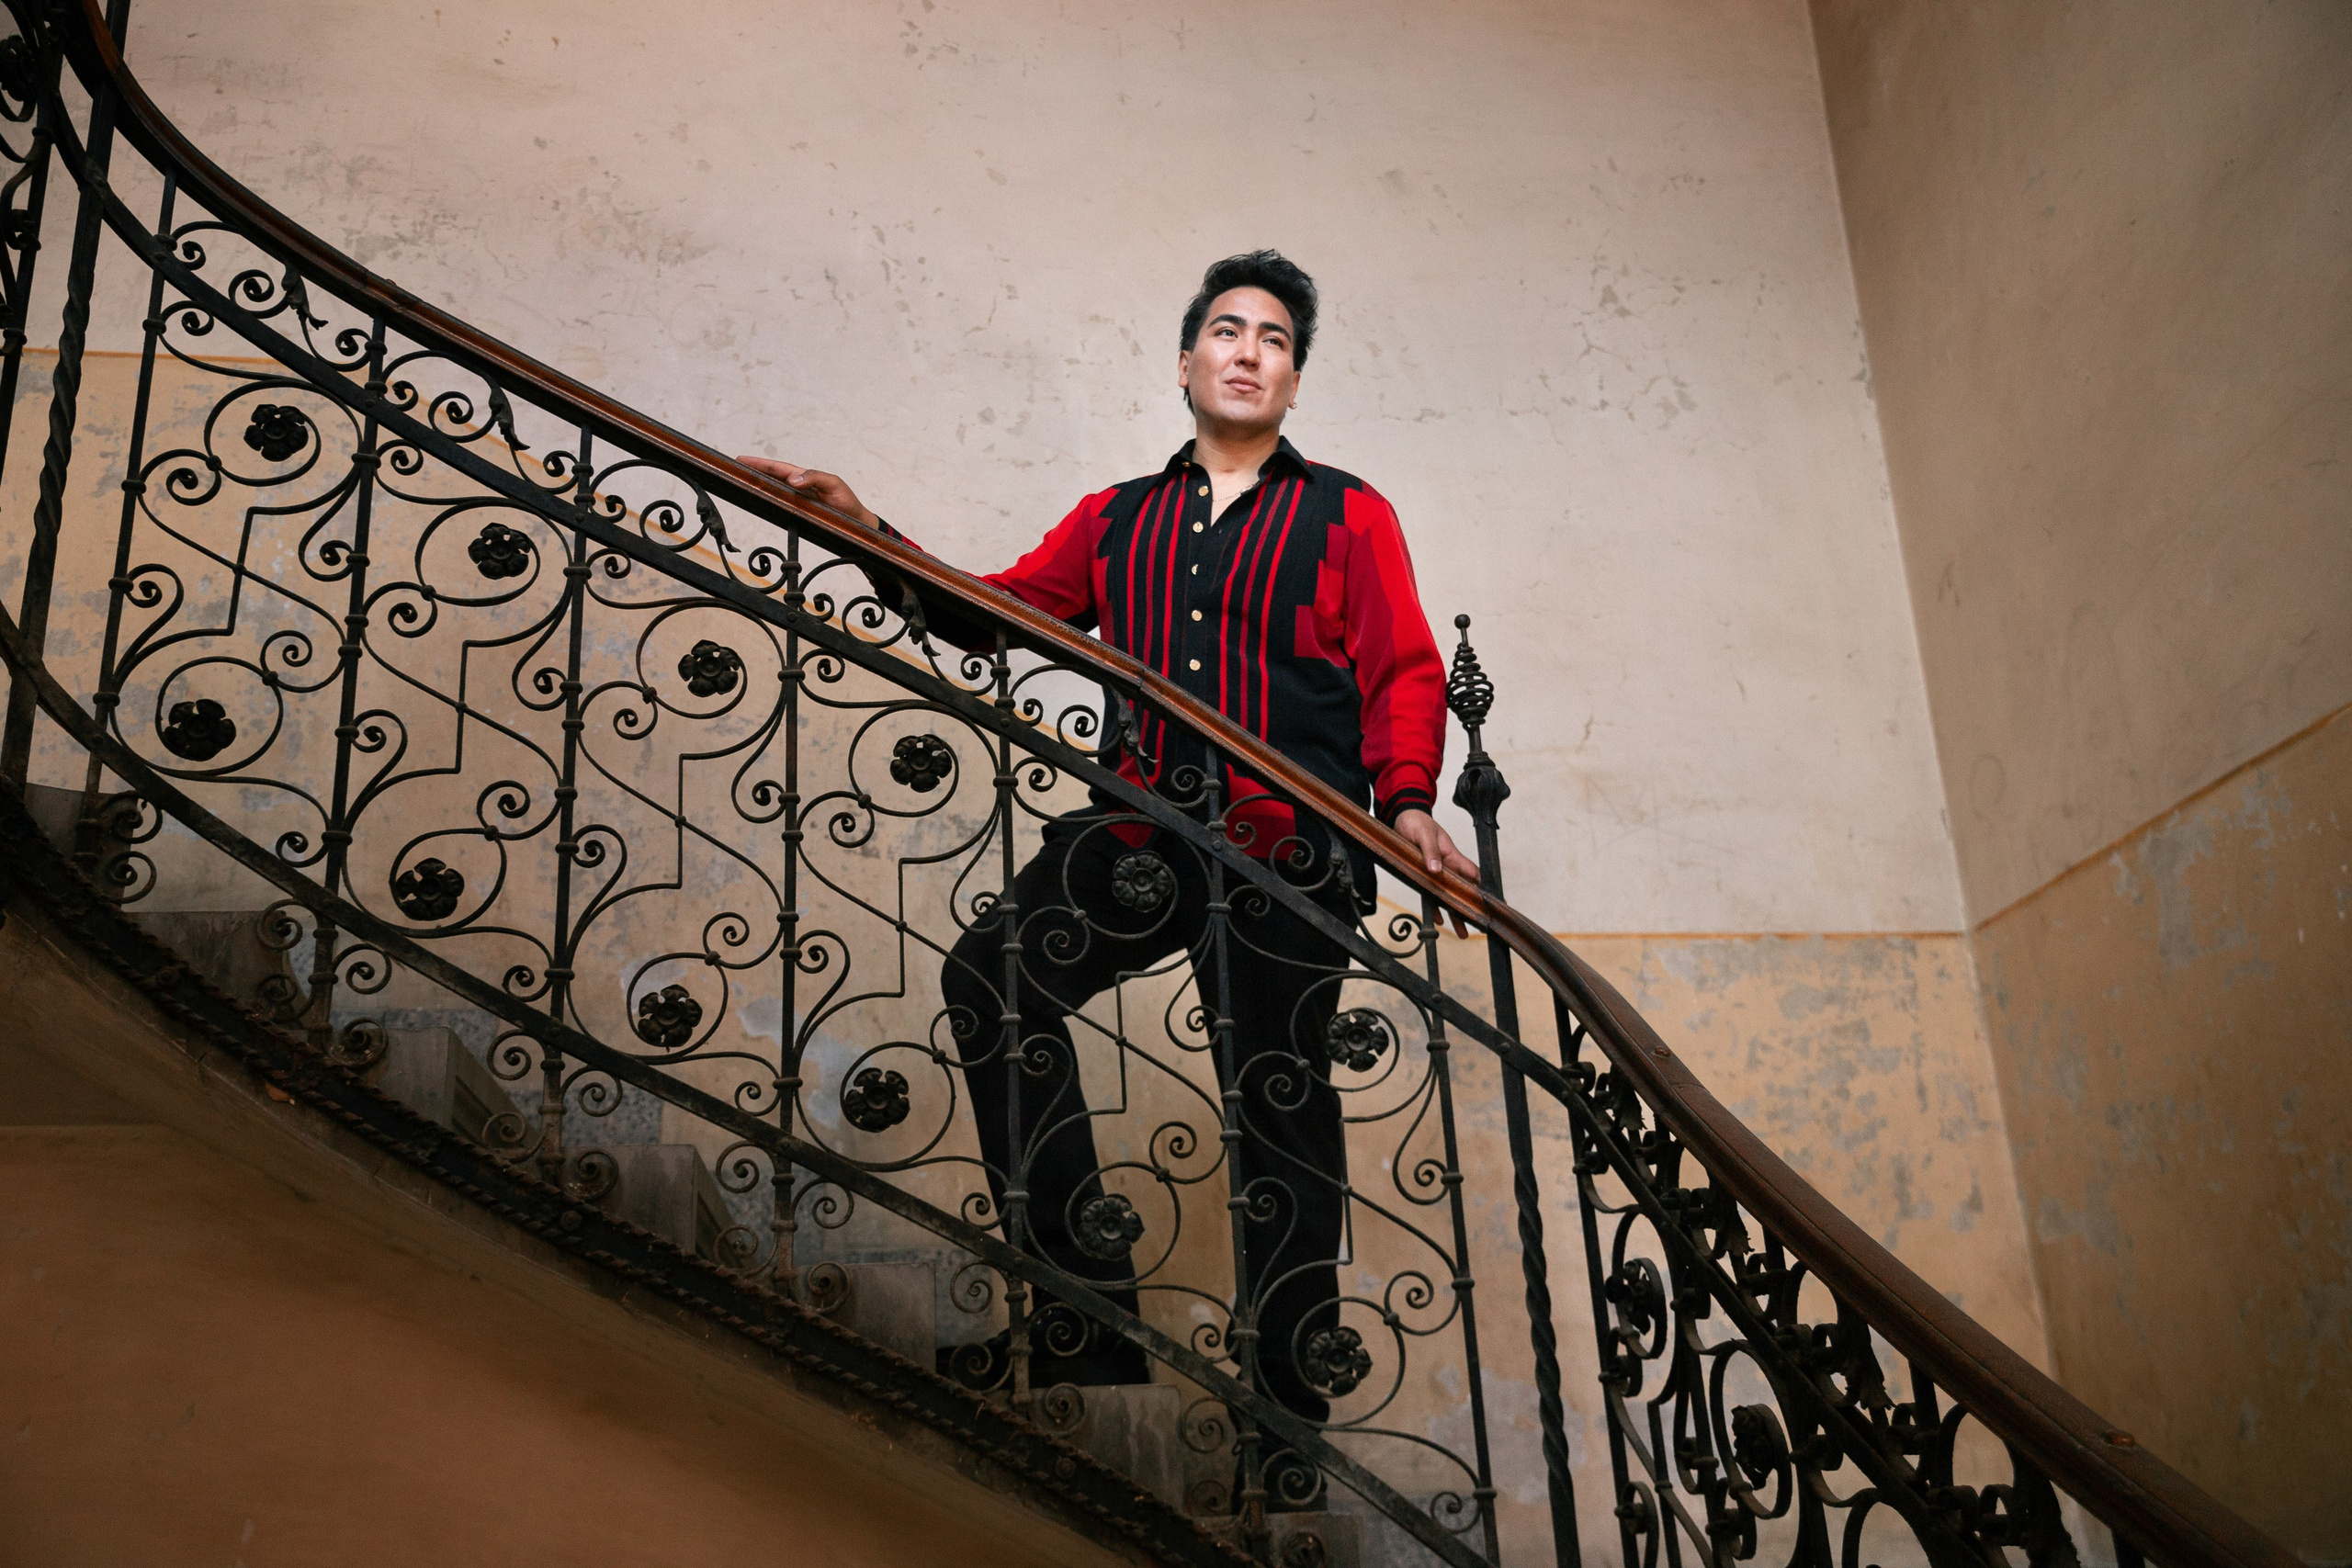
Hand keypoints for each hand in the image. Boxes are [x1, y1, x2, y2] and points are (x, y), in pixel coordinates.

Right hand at [734, 455, 879, 528]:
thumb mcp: (834, 484)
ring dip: (758, 485)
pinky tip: (759, 501)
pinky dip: (768, 501)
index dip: (761, 463)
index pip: (778, 468)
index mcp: (805, 477)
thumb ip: (816, 478)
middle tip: (734, 469)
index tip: (742, 459)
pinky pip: (780, 505)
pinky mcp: (798, 513)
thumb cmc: (846, 502)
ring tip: (741, 482)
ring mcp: (797, 500)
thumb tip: (793, 479)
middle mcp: (798, 487)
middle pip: (771, 477)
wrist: (857, 522)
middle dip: (753, 471)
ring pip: (773, 490)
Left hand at [1392, 808, 1478, 937]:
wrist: (1402, 818)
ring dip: (1455, 914)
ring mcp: (1435, 872)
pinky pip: (1430, 894)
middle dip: (1471, 909)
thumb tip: (1436, 870)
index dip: (1485, 888)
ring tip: (1463, 933)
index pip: (1473, 874)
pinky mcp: (1421, 875)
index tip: (1497, 903)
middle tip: (1481, 927)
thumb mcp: (1424, 835)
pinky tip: (1439, 920)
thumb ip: (1430, 852)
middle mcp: (1446, 867)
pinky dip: (1435, 907)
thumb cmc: (1417, 823)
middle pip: (1462, 891)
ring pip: (1448, 896)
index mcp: (1452, 856)